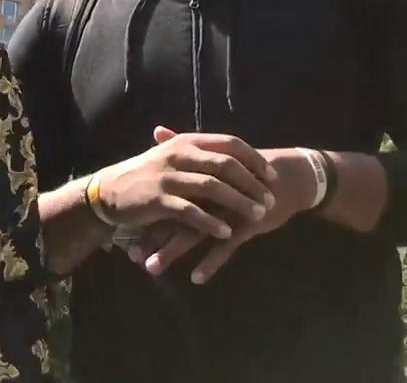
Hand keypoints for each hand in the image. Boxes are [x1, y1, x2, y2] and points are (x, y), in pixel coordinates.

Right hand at [95, 126, 277, 240]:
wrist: (108, 191)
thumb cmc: (145, 175)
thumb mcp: (171, 156)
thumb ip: (200, 154)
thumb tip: (234, 154)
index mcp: (186, 141)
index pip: (229, 144)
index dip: (254, 159)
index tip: (271, 175)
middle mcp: (179, 155)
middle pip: (226, 165)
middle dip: (252, 183)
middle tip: (271, 199)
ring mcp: (168, 177)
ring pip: (213, 187)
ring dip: (239, 202)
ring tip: (259, 216)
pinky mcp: (159, 200)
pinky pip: (192, 212)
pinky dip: (212, 222)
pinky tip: (228, 233)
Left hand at [127, 148, 320, 283]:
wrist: (285, 176)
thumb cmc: (244, 170)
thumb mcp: (214, 159)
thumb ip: (183, 147)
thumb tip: (157, 129)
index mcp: (196, 176)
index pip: (166, 194)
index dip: (144, 211)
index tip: (122, 227)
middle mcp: (208, 192)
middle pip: (174, 214)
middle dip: (151, 235)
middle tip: (131, 255)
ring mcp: (226, 207)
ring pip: (195, 232)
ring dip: (173, 250)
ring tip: (152, 267)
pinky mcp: (246, 221)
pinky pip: (227, 246)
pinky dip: (211, 262)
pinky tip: (196, 277)